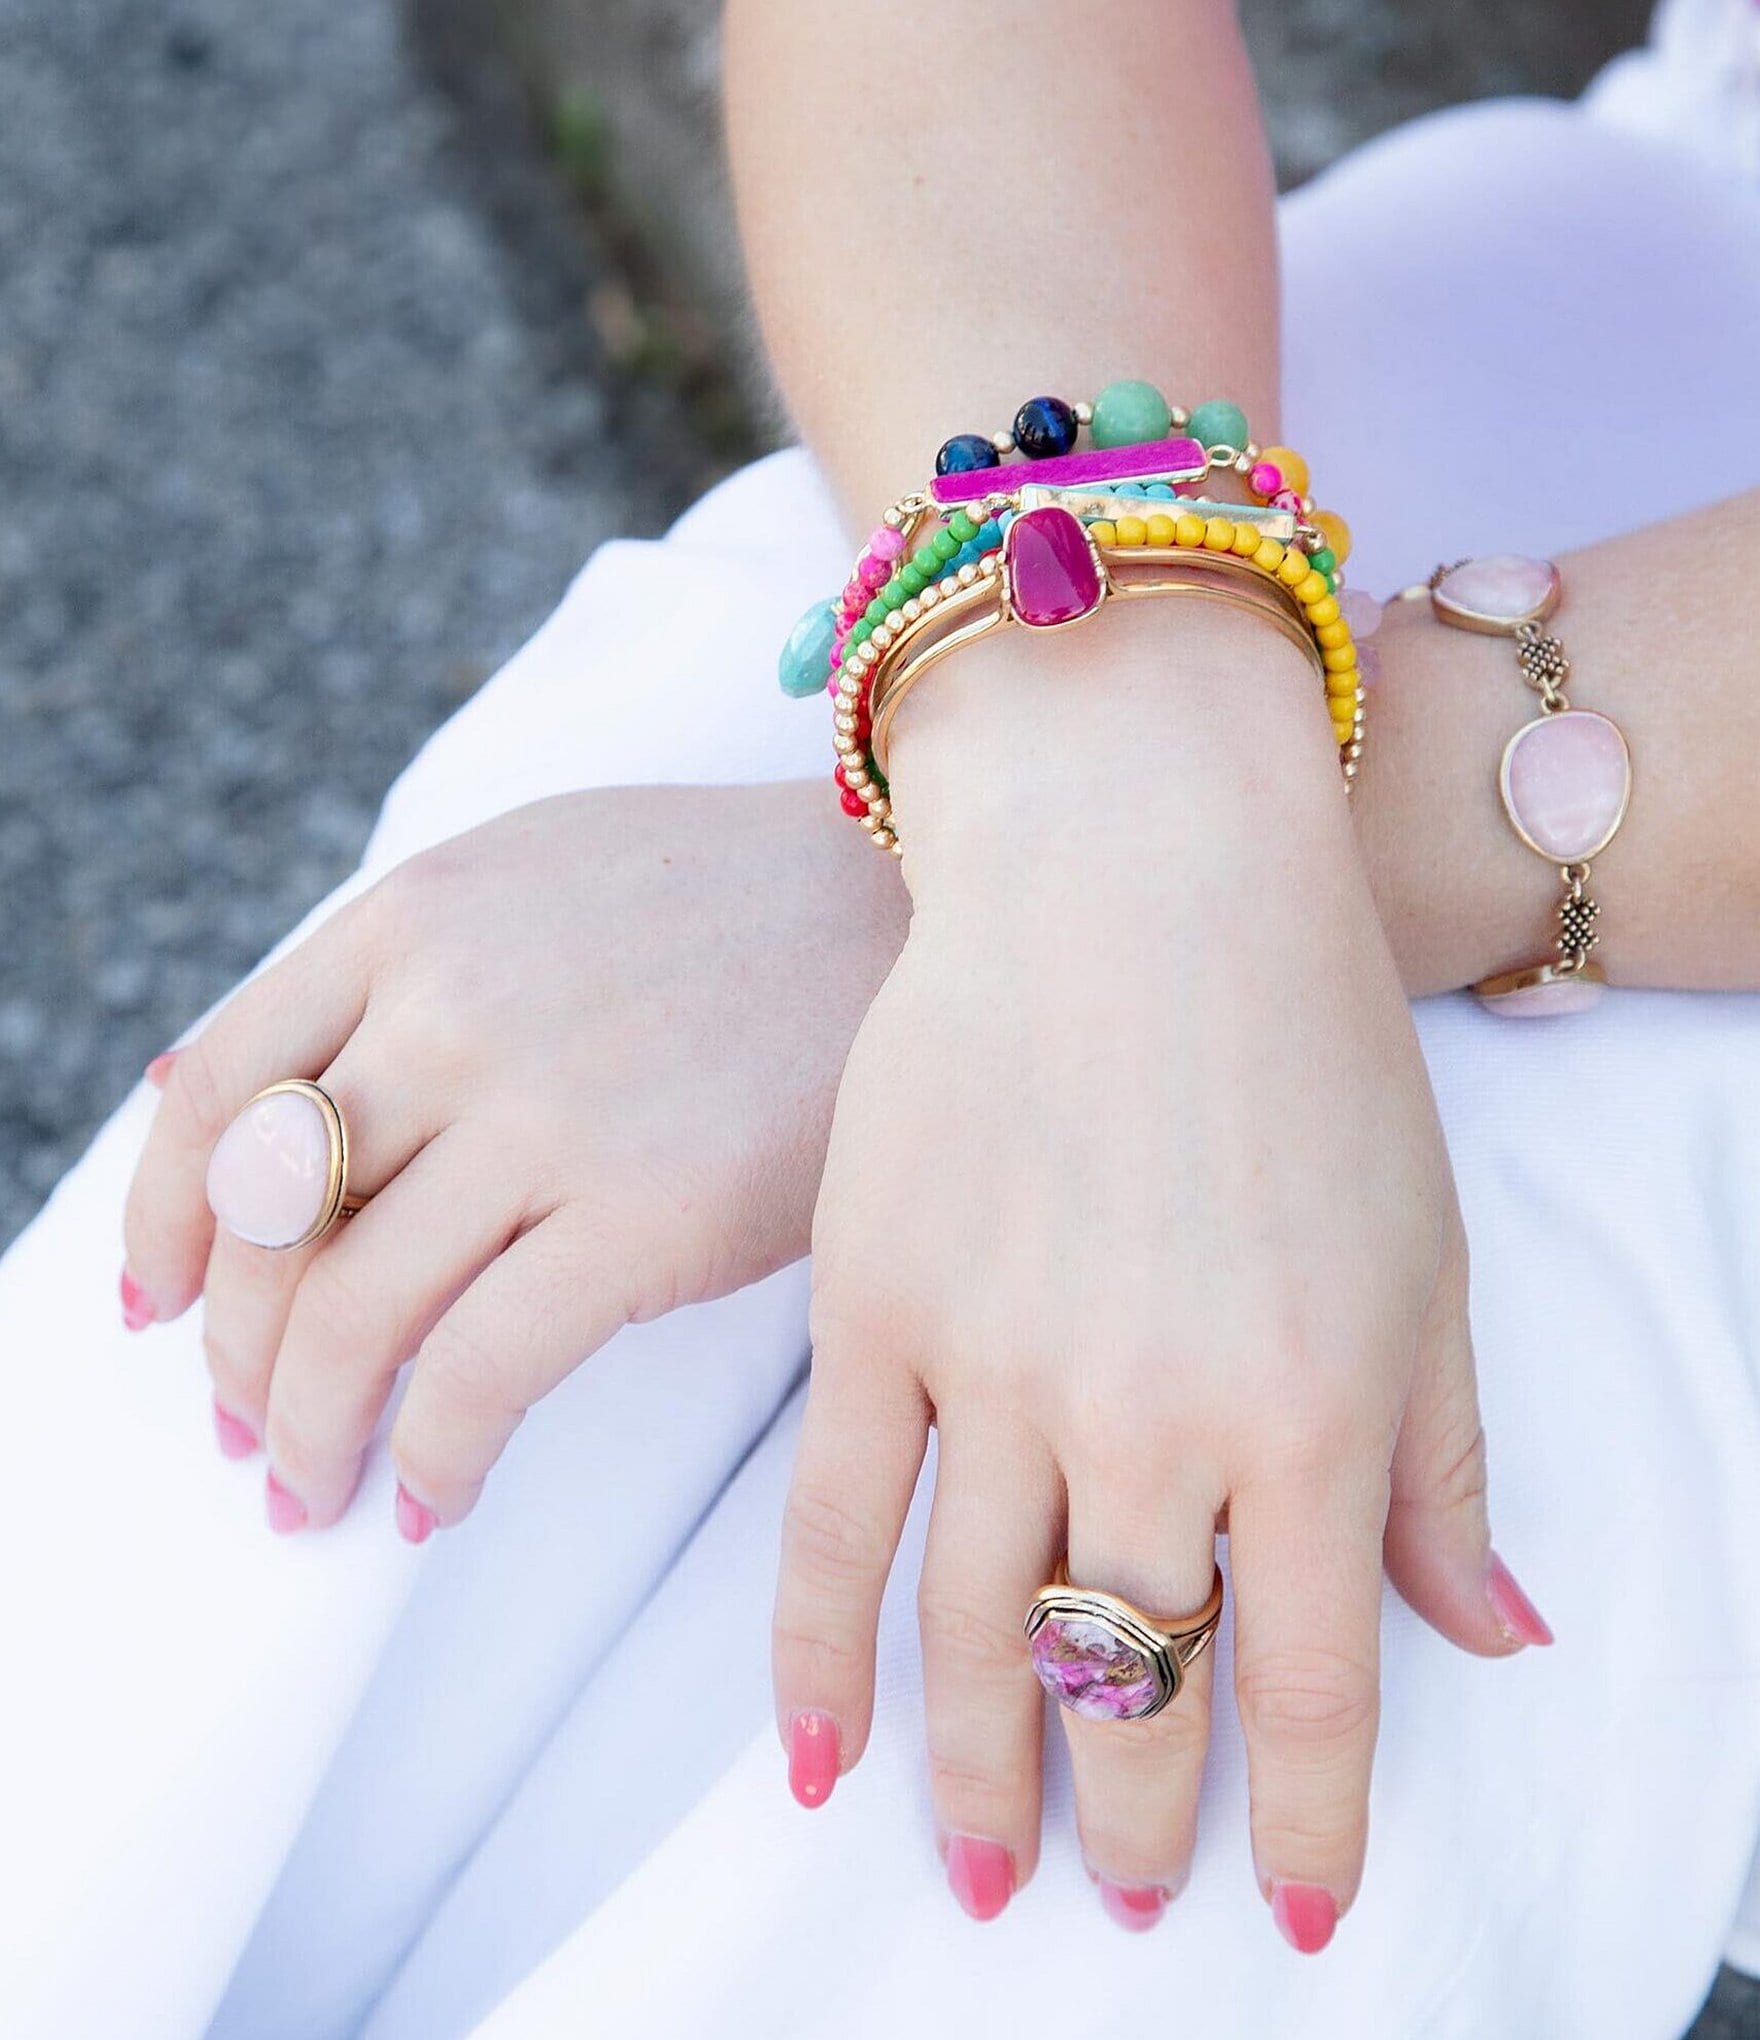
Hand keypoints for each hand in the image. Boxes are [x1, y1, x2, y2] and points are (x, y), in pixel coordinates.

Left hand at [122, 783, 905, 1533]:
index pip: (214, 1093)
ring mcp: (547, 1112)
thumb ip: (378, 965)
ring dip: (310, 1430)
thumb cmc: (729, 905)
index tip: (157, 1309)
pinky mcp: (647, 1213)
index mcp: (412, 919)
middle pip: (268, 1226)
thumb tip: (198, 1088)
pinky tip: (437, 1491)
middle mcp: (451, 1009)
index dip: (161, 1225)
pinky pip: (480, 1370)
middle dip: (238, 1359)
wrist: (913, 906)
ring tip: (320, 1489)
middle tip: (254, 1434)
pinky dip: (432, 1454)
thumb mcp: (528, 872)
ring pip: (349, 1313)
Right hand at [773, 611, 1549, 1939]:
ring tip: (982, 1878)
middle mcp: (1151, 1417)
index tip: (1282, 1909)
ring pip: (976, 1633)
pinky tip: (817, 1761)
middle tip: (1122, 1900)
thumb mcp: (1423, 1257)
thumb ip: (1441, 1466)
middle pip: (1136, 1681)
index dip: (1301, 1826)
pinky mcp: (874, 1307)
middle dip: (1138, 1822)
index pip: (1313, 1691)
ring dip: (985, 1781)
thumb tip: (1494, 1642)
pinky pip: (829, 1522)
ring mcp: (995, 1367)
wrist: (1135, 865)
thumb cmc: (1307, 1045)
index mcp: (1313, 1413)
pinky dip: (816, 1660)